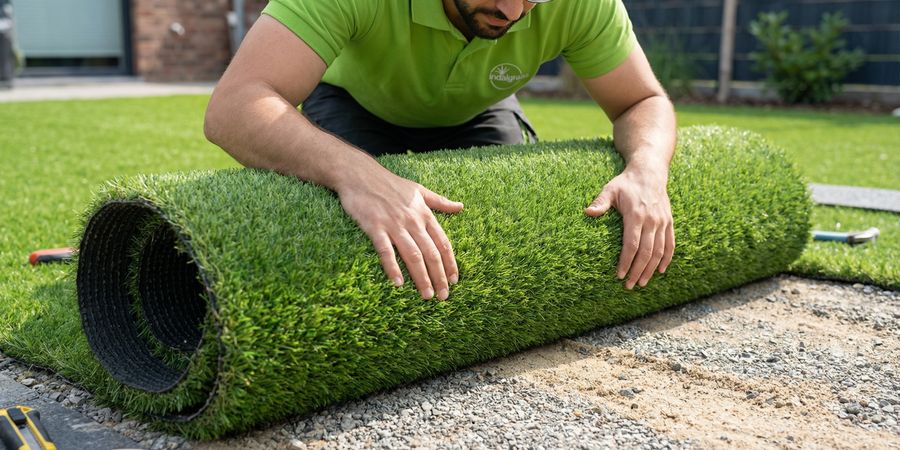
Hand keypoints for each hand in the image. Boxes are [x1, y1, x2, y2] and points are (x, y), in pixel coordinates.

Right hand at [336, 165, 461, 299]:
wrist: (360, 174)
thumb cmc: (390, 183)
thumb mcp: (419, 190)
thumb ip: (440, 201)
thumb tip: (461, 207)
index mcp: (424, 214)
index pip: (442, 243)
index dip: (450, 263)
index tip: (454, 281)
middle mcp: (412, 221)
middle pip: (431, 253)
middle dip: (439, 277)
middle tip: (443, 297)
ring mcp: (394, 224)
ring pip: (413, 255)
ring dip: (421, 277)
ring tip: (427, 295)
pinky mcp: (375, 227)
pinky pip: (386, 251)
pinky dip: (392, 267)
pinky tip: (398, 283)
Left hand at [584, 166, 673, 288]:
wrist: (650, 172)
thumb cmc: (626, 183)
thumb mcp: (610, 189)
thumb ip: (600, 202)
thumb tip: (587, 212)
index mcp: (636, 215)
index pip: (632, 245)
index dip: (626, 262)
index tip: (619, 275)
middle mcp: (652, 220)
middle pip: (646, 252)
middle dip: (637, 271)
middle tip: (629, 286)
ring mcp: (663, 222)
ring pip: (659, 251)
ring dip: (651, 269)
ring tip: (642, 283)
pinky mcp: (669, 222)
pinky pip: (671, 244)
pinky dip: (666, 259)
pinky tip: (660, 271)